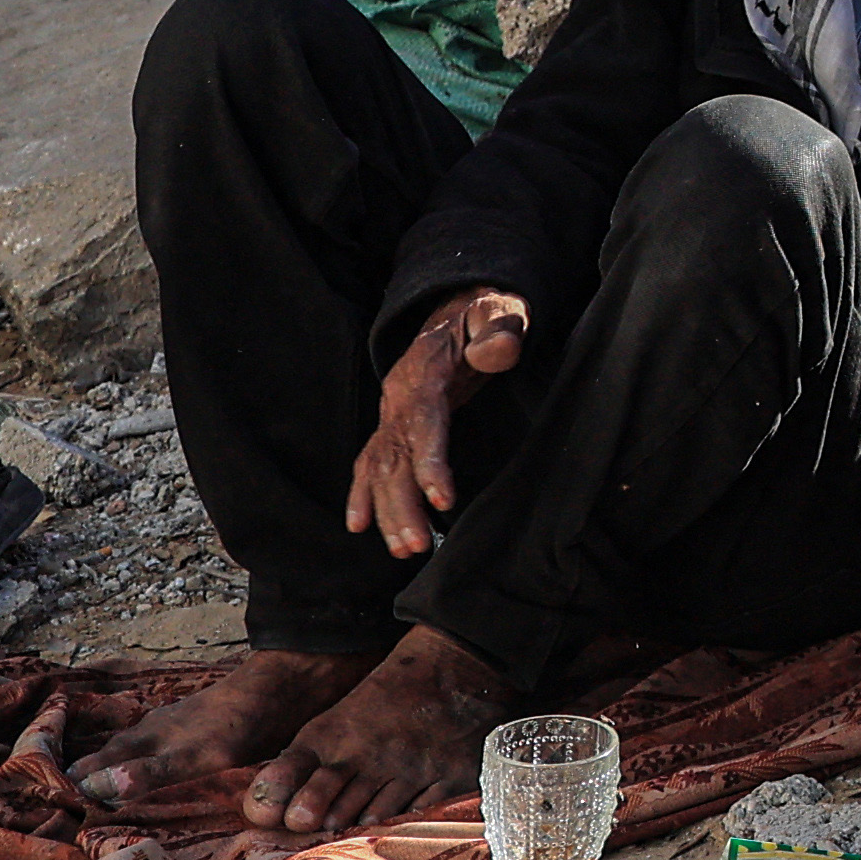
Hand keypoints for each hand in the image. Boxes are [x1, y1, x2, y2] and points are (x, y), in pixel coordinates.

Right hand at [353, 288, 523, 559]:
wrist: (456, 309)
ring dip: (387, 511)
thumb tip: (498, 350)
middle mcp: (398, 398)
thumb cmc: (484, 316)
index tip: (443, 498)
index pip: (423, 423)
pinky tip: (361, 526)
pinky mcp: (392, 424)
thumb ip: (499, 330)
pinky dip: (363, 495)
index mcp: (424, 375)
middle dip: (402, 504)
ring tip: (405, 549)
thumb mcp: (499, 312)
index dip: (429, 462)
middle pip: (394, 457)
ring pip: (379, 468)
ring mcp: (391, 412)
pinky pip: (370, 462)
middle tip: (417, 545)